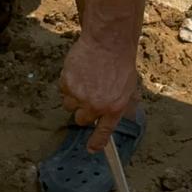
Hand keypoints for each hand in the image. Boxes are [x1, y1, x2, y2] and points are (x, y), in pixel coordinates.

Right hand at [59, 33, 139, 152]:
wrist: (108, 42)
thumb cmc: (120, 62)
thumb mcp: (128, 87)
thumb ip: (120, 104)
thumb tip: (116, 117)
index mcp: (114, 108)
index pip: (103, 133)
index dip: (96, 143)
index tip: (91, 149)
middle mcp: (96, 106)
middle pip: (81, 120)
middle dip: (84, 111)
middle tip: (89, 96)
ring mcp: (80, 96)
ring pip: (70, 106)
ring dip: (75, 97)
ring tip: (85, 80)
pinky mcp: (67, 84)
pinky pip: (63, 90)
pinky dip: (68, 83)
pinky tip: (79, 71)